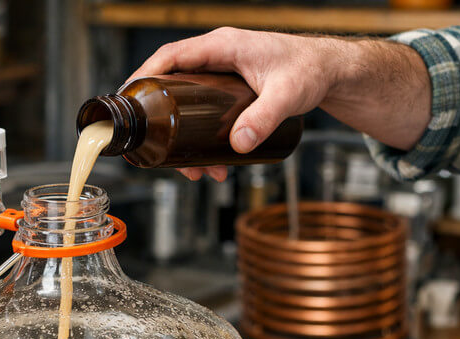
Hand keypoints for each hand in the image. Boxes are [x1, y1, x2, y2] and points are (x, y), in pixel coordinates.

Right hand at [130, 28, 342, 181]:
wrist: (330, 72)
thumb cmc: (311, 70)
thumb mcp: (287, 94)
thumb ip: (264, 118)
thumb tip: (238, 145)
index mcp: (222, 46)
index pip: (170, 56)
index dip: (144, 76)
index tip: (129, 99)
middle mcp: (216, 58)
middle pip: (172, 86)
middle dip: (164, 124)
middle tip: (164, 155)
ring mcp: (221, 74)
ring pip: (187, 105)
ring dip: (186, 141)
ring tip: (198, 171)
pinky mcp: (228, 91)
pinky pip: (202, 112)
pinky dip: (201, 137)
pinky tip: (213, 162)